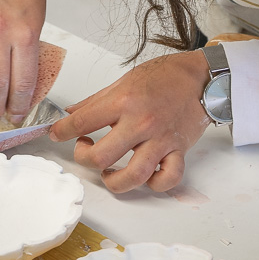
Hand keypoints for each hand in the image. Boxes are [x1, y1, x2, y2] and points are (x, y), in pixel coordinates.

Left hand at [49, 51, 211, 192]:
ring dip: (114, 181)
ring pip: (132, 176)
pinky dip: (154, 184)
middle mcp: (141, 122)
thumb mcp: (124, 80)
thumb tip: (72, 113)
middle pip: (101, 157)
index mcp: (124, 101)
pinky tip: (144, 175)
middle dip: (84, 157)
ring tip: (108, 173)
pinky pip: (166, 179)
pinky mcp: (178, 150)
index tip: (57, 133)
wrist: (201, 76)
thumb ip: (96, 100)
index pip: (82, 122)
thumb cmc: (165, 76)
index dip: (62, 131)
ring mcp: (161, 139)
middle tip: (84, 148)